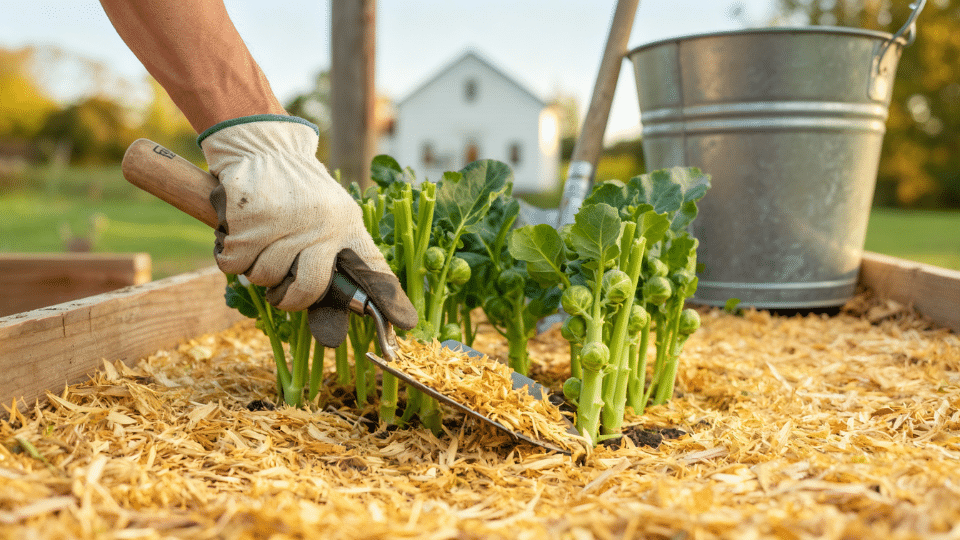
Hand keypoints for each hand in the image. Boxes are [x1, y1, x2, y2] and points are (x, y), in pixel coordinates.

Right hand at [200, 116, 416, 345]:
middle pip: (308, 289)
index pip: (372, 269)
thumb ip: (333, 257)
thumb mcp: (331, 214)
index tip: (404, 324)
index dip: (386, 300)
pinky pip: (234, 263)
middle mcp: (322, 225)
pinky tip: (239, 234)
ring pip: (263, 277)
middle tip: (280, 291)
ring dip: (254, 269)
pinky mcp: (250, 218)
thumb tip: (334, 322)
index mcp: (348, 226)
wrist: (265, 147)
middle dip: (288, 299)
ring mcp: (286, 221)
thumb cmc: (299, 192)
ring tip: (259, 243)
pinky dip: (229, 256)